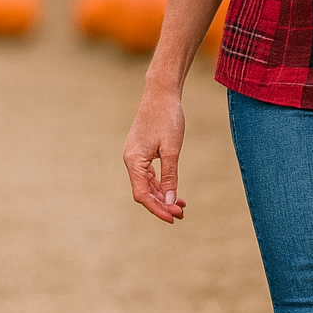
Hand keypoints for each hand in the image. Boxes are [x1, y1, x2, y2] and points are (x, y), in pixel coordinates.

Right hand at [123, 87, 186, 221]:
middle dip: (161, 204)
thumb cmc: (167, 118)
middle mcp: (130, 160)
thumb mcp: (172, 150)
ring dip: (162, 196)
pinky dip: (160, 184)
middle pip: (143, 192)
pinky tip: (173, 191)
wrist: (161, 94)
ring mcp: (135, 156)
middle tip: (181, 214)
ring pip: (146, 184)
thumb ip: (170, 177)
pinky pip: (148, 174)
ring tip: (181, 206)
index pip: (142, 194)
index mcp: (133, 161)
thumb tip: (170, 202)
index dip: (157, 209)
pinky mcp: (141, 152)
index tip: (173, 218)